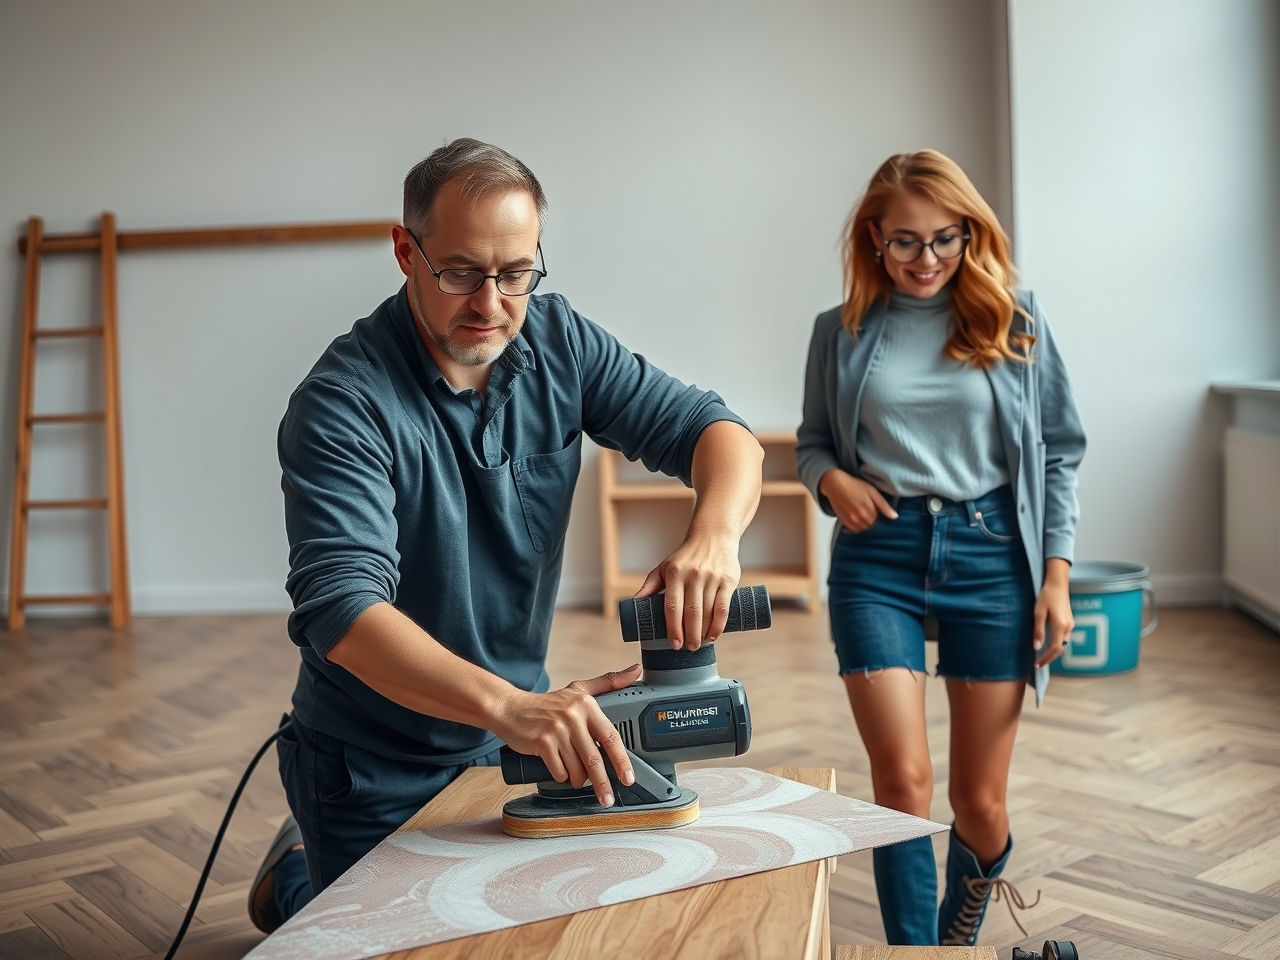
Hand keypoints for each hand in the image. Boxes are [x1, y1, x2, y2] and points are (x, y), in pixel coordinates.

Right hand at [491, 665, 639, 805]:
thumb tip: (635, 670)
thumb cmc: (547, 704)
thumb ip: (608, 681)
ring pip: (576, 768)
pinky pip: (559, 770)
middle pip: (595, 758)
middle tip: (608, 797)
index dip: (622, 760)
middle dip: (603, 783)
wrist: (510, 708)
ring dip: (579, 780)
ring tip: (578, 779)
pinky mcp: (541, 743)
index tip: (628, 778)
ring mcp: (556, 730)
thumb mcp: (578, 689)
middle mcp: (573, 716)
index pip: (611, 736)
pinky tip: (561, 771)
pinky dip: (562, 776)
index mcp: (586, 705)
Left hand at [635, 532, 740, 650]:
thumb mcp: (664, 567)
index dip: (673, 628)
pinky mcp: (728, 580)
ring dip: (703, 633)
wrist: (713, 537)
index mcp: (674, 573)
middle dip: (690, 635)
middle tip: (688, 649)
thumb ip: (650, 586)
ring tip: (699, 644)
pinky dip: (719, 625)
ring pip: (708, 612)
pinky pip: (723, 607)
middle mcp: (693, 575)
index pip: (672, 606)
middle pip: (691, 612)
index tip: (674, 644)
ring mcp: (712, 578)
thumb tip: (633, 604)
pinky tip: (713, 635)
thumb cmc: (685, 557)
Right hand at [819, 468, 897, 532]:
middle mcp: (860, 519)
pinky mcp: (844, 522)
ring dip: (864, 524)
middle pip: (871, 526)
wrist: (835, 484)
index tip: (875, 508)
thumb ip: (884, 505)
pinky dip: (856, 526)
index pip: (880, 521)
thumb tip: (895, 517)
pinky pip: (853, 530)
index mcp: (870, 512)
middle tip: (868, 509)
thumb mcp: (872, 491)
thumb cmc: (855, 485)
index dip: (879, 515)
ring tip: (861, 513)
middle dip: (872, 520)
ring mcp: (851, 522)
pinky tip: (856, 517)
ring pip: (863, 529)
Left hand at [1034, 558, 1073, 666]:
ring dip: (1054, 651)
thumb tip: (1037, 647)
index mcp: (1060, 626)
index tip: (1037, 664)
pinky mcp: (1070, 622)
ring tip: (1041, 655)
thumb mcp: (1038, 613)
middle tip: (1038, 663)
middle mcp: (1068, 627)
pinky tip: (1048, 643)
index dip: (1047, 658)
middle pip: (1061, 649)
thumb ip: (1038, 630)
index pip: (1055, 648)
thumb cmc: (1046, 596)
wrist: (1057, 584)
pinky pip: (1064, 637)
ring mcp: (1071, 624)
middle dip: (1050, 657)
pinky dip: (1057, 643)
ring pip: (1063, 643)